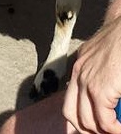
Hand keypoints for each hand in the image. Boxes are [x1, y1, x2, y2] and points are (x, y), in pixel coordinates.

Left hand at [63, 15, 120, 133]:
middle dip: (85, 129)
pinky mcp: (100, 89)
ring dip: (100, 131)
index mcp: (80, 66)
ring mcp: (87, 82)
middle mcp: (79, 74)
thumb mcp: (106, 59)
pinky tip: (119, 129)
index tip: (92, 126)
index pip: (71, 98)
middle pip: (71, 113)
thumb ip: (102, 76)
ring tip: (113, 131)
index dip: (80, 117)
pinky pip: (103, 121)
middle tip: (102, 132)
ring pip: (85, 121)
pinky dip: (112, 129)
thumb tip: (107, 100)